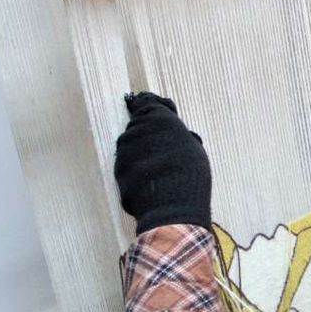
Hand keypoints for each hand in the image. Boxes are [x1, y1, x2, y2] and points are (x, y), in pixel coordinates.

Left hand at [114, 92, 212, 233]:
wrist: (173, 206)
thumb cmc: (190, 176)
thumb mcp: (193, 149)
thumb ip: (179, 136)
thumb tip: (180, 134)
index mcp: (158, 119)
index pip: (146, 105)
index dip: (147, 108)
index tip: (147, 110)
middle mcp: (137, 130)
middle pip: (136, 128)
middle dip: (145, 136)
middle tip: (159, 151)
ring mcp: (124, 151)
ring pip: (128, 148)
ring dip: (138, 155)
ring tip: (155, 170)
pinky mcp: (117, 170)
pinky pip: (125, 168)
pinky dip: (133, 173)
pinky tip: (147, 182)